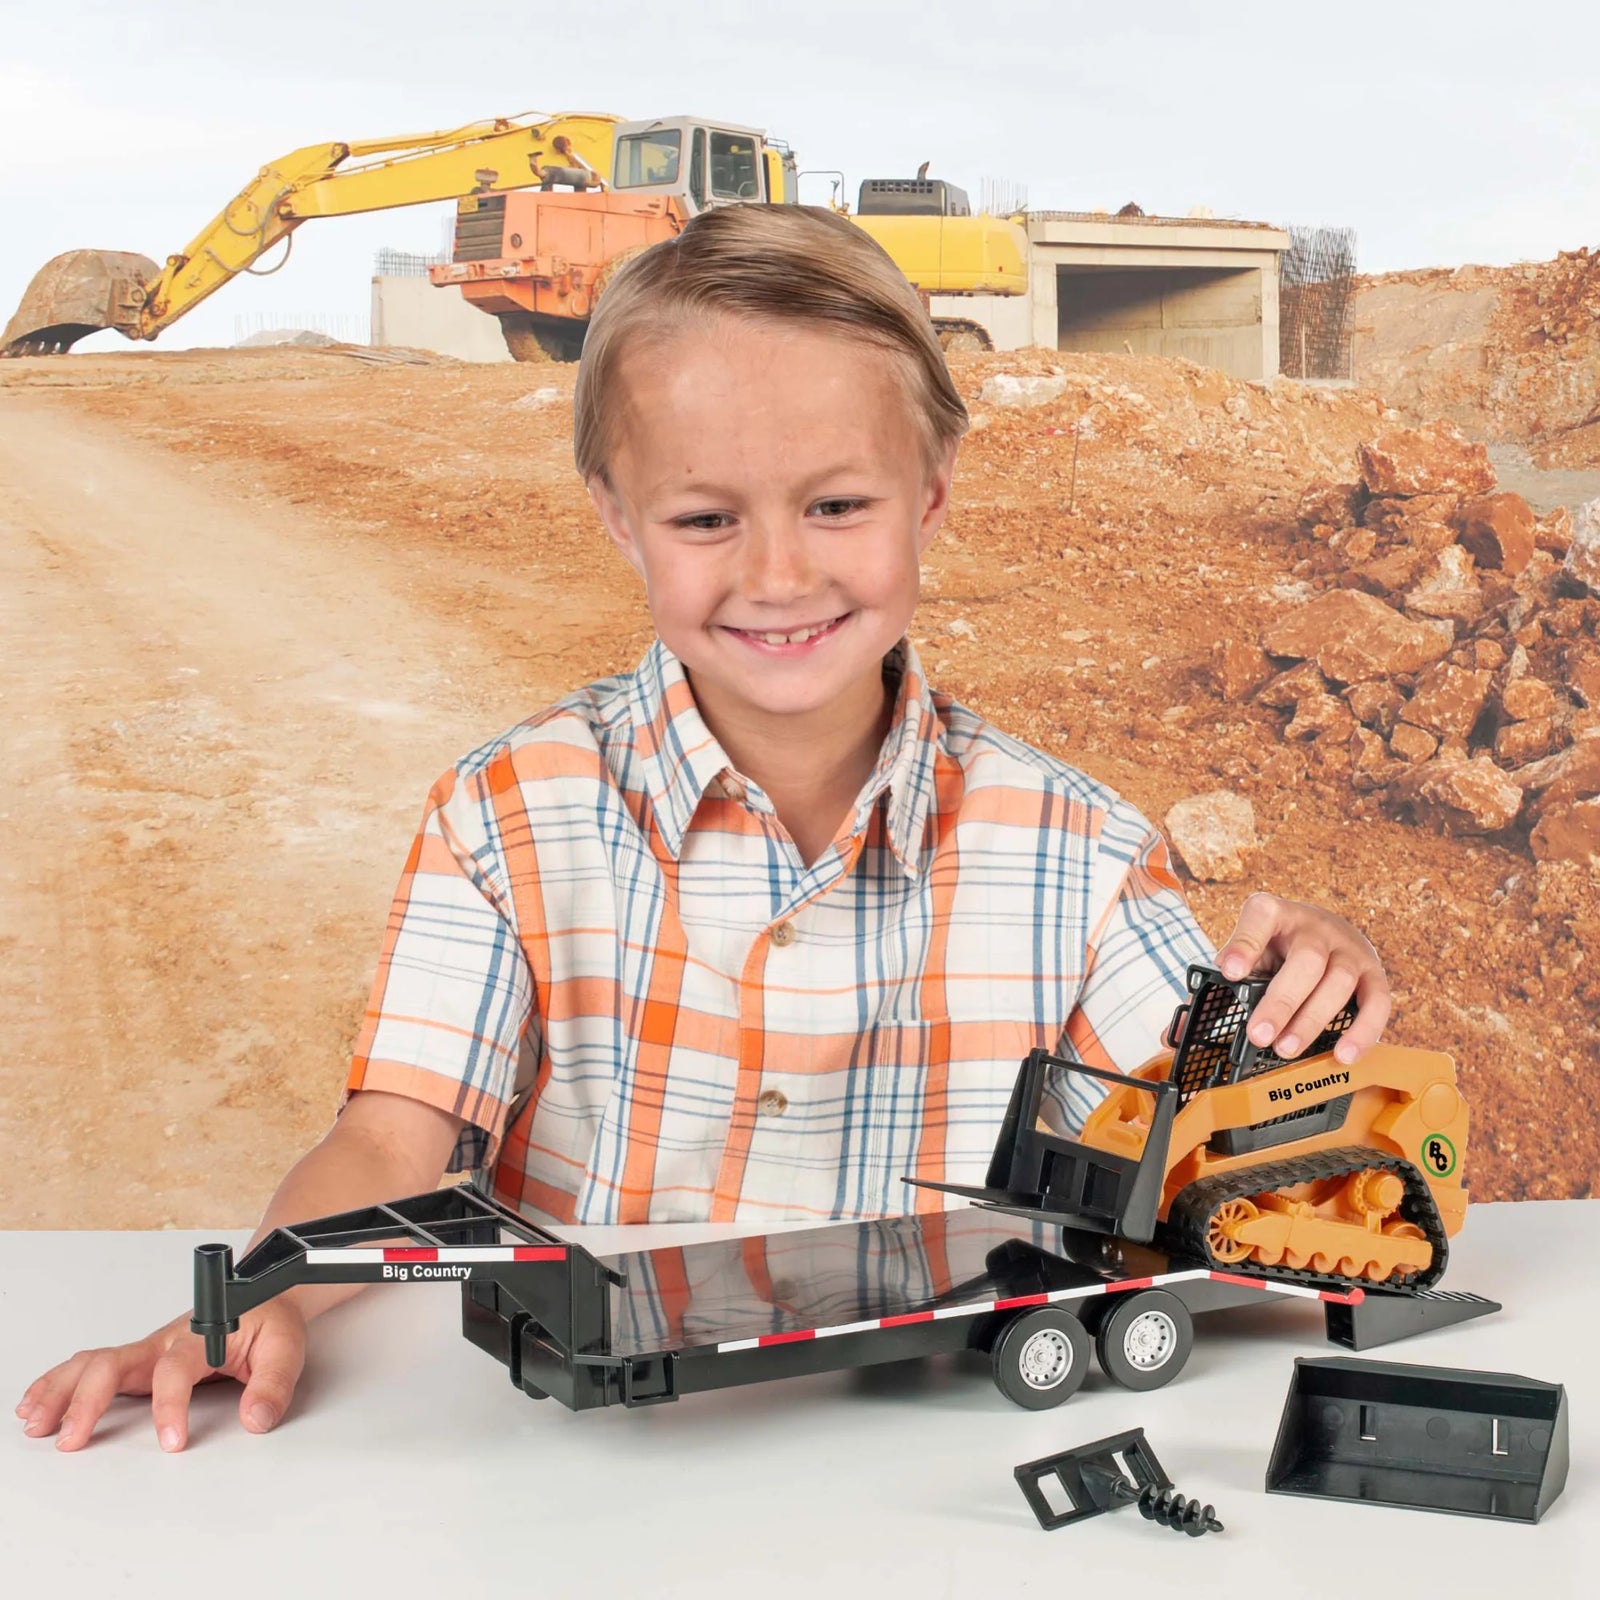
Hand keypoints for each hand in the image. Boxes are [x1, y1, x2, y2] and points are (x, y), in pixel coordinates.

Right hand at [14, 1297, 306, 1452]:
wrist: (266, 1297)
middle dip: (88, 1400)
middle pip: (114, 1362)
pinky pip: (93, 1368)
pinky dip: (61, 1384)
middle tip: (71, 1440)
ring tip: (36, 1422)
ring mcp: (148, 1352)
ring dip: (61, 1391)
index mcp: (202, 1335)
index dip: (170, 1406)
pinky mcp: (140, 1363)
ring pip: (94, 1363)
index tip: (173, 1443)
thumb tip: (255, 1420)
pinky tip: (38, 1404)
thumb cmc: (271, 1321)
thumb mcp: (286, 1348)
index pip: (174, 1369)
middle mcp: (166, 1342)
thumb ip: (273, 1384)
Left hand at [1215, 892, 1389, 1064]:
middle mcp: (1316, 926)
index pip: (1261, 916)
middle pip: (1305, 960)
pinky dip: (1362, 1031)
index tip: (1229, 971)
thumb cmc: (1278, 947)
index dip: (1245, 943)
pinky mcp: (1374, 973)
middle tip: (1258, 1035)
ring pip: (1338, 982)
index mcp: (1276, 913)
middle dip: (1281, 1002)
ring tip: (1286, 1049)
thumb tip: (1176, 1026)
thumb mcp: (1249, 952)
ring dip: (1311, 1020)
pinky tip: (1342, 1054)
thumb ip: (1221, 981)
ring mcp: (1349, 948)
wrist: (1326, 931)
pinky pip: (1376, 1002)